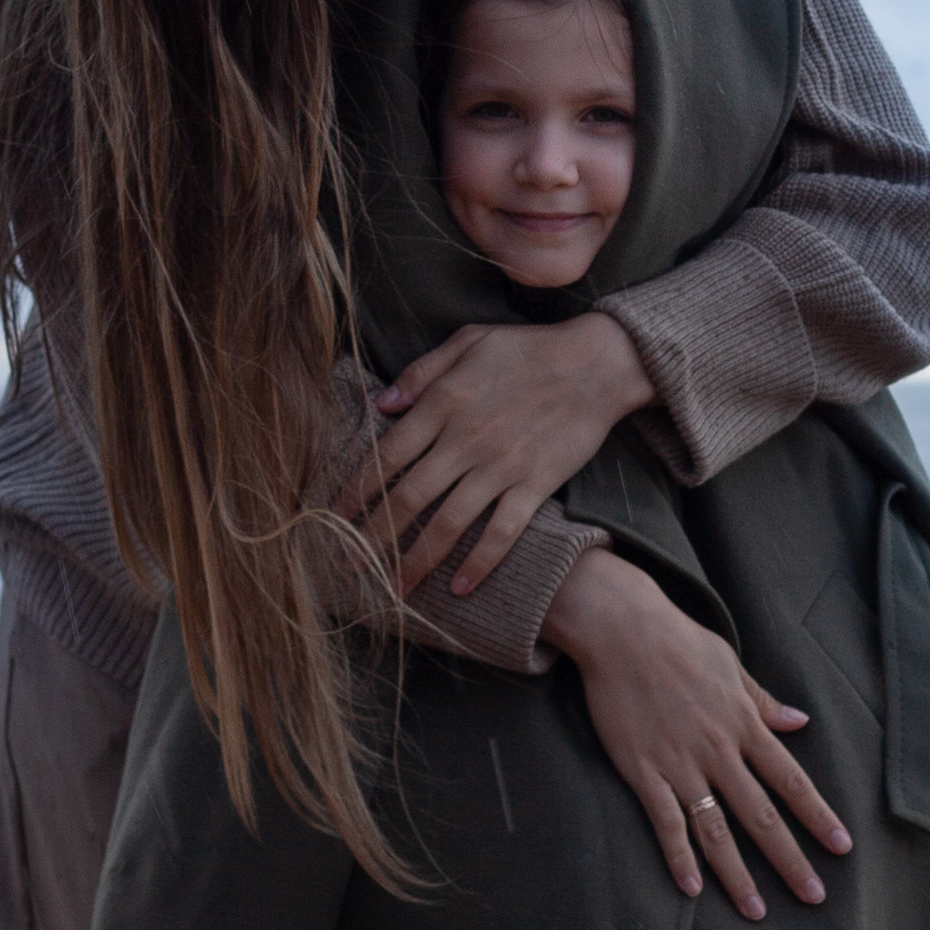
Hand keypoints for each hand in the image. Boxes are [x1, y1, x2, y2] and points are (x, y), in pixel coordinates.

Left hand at [335, 312, 650, 599]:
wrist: (597, 364)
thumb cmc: (529, 349)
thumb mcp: (469, 341)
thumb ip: (421, 372)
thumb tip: (381, 405)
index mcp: (444, 403)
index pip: (386, 455)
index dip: (356, 490)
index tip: (333, 517)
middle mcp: (465, 440)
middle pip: (408, 497)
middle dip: (373, 535)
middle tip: (349, 564)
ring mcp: (501, 466)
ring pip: (448, 523)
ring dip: (416, 560)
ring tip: (393, 588)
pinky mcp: (535, 485)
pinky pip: (502, 533)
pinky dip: (480, 563)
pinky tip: (459, 588)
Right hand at [541, 551, 851, 918]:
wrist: (621, 628)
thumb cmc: (677, 640)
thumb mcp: (731, 665)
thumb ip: (763, 700)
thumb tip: (799, 723)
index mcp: (745, 725)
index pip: (792, 781)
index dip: (818, 816)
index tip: (841, 847)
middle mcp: (719, 752)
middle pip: (762, 816)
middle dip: (790, 859)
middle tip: (814, 897)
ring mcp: (681, 764)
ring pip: (717, 830)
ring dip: (739, 874)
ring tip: (757, 911)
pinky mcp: (643, 770)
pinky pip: (665, 822)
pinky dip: (679, 857)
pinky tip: (692, 890)